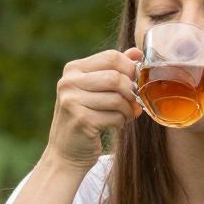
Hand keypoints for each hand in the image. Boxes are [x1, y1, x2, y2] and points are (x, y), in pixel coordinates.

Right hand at [46, 47, 143, 166]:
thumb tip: (137, 52)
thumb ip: (115, 70)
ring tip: (124, 116)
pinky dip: (121, 122)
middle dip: (131, 92)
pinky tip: (115, 124)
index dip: (130, 70)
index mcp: (73, 69)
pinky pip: (115, 117)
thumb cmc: (86, 117)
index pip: (112, 57)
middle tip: (131, 103)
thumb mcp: (96, 89)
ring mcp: (72, 101)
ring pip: (118, 99)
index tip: (133, 83)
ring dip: (127, 110)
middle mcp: (69, 82)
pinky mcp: (81, 120)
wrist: (66, 151)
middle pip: (116, 78)